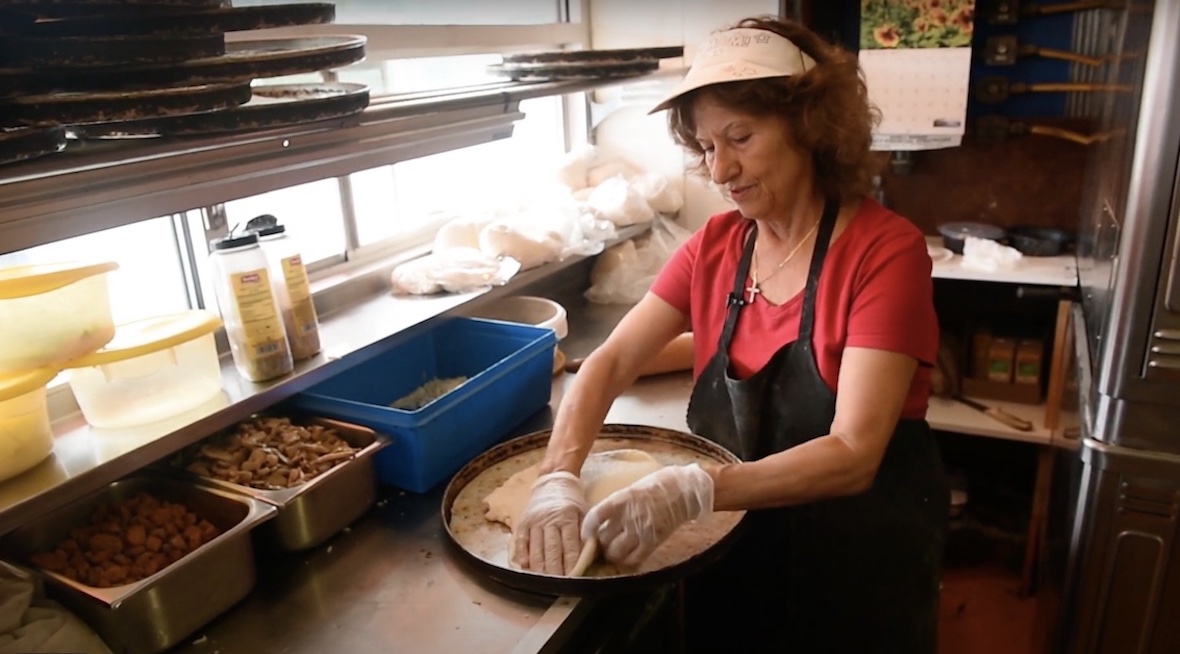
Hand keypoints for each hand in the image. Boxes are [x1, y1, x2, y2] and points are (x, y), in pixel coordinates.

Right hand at [511, 471, 587, 574]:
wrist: (553, 480)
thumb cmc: (572, 501)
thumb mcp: (584, 512)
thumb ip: (585, 534)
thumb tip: (586, 558)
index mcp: (567, 516)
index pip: (569, 545)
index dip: (571, 564)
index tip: (573, 578)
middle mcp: (549, 519)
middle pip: (551, 550)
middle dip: (554, 571)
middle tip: (558, 587)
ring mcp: (534, 521)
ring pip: (535, 549)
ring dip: (539, 568)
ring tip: (543, 583)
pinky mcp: (522, 522)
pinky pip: (520, 542)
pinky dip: (521, 556)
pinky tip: (524, 567)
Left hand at [580, 464, 713, 567]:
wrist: (683, 490)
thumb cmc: (656, 485)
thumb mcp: (631, 489)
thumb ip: (616, 506)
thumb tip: (600, 524)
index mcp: (621, 499)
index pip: (595, 517)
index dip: (587, 529)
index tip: (586, 534)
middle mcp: (628, 516)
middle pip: (603, 539)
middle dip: (600, 544)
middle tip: (601, 544)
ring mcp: (641, 530)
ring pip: (616, 552)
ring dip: (612, 554)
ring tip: (614, 551)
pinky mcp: (653, 541)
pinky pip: (634, 559)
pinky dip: (628, 561)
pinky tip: (627, 557)